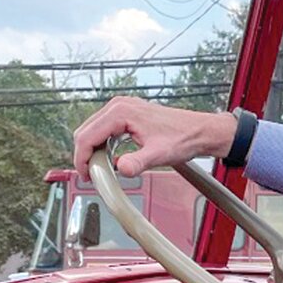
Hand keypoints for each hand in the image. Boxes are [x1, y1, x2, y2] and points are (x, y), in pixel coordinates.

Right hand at [72, 97, 237, 179]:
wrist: (199, 131)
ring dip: (93, 151)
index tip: (86, 176)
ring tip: (101, 171)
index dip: (82, 159)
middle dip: (85, 156)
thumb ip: (138, 162)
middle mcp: (118, 106)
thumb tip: (121, 169)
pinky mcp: (127, 115)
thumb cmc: (183, 137)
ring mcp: (122, 108)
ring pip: (93, 131)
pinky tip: (110, 160)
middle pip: (85, 132)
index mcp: (120, 112)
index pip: (87, 136)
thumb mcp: (159, 154)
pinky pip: (104, 130)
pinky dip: (102, 145)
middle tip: (93, 177)